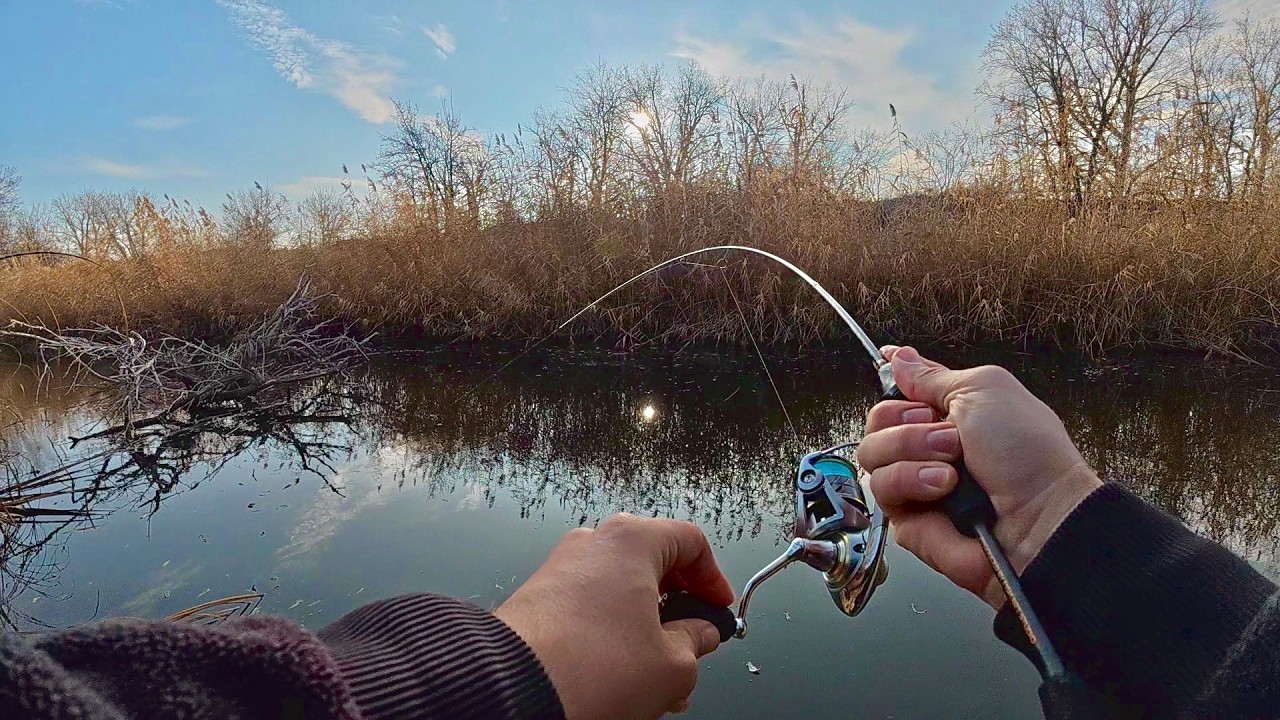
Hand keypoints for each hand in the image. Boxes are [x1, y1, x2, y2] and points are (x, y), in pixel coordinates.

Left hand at [495, 514, 734, 718]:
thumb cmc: (592, 668)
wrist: (515, 690)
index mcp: (632, 541)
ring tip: (658, 676)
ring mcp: (562, 568)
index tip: (718, 610)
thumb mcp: (672, 665)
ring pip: (621, 592)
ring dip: (646, 628)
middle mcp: (594, 543)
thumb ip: (696, 642)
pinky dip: (613, 632)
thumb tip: (701, 633)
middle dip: (677, 610)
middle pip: (654, 565)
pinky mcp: (539, 597)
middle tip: (691, 645)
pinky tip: (622, 674)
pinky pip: (590, 606)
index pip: (690, 541)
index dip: (713, 579)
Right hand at [856, 346, 1100, 606]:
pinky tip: (944, 494)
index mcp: (946, 415)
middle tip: (950, 440)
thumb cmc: (1029, 454)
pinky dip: (913, 488)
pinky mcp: (911, 522)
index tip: (912, 394)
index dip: (896, 391)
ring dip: (912, 459)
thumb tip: (897, 357)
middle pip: (875, 425)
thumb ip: (932, 376)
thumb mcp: (984, 390)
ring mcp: (916, 486)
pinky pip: (885, 496)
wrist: (1043, 517)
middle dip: (907, 429)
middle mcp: (926, 450)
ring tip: (951, 473)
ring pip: (873, 460)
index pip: (896, 396)